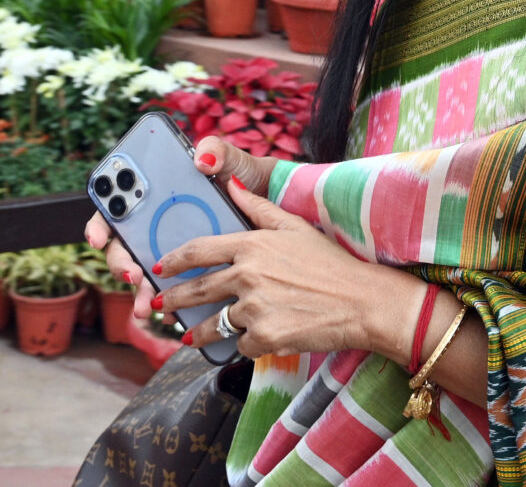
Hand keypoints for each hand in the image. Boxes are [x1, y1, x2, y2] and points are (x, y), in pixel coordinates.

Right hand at [83, 138, 273, 319]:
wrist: (273, 199)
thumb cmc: (243, 176)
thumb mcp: (231, 159)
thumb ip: (215, 150)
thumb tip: (203, 159)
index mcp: (159, 198)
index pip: (116, 211)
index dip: (100, 224)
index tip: (99, 238)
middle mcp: (160, 227)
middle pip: (125, 249)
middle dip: (121, 264)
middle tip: (132, 273)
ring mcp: (174, 251)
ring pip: (146, 276)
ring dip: (141, 293)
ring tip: (148, 305)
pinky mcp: (195, 271)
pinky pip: (176, 292)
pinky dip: (172, 304)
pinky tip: (175, 315)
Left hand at [152, 177, 392, 359]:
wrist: (359, 300)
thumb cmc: (330, 262)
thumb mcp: (295, 226)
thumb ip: (258, 206)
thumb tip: (231, 185)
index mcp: (253, 245)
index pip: (200, 250)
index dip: (174, 259)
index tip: (161, 267)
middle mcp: (247, 275)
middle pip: (197, 290)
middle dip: (174, 300)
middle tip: (162, 306)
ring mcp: (253, 309)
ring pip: (214, 325)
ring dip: (199, 332)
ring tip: (190, 337)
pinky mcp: (263, 338)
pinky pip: (241, 345)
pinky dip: (245, 344)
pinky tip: (252, 340)